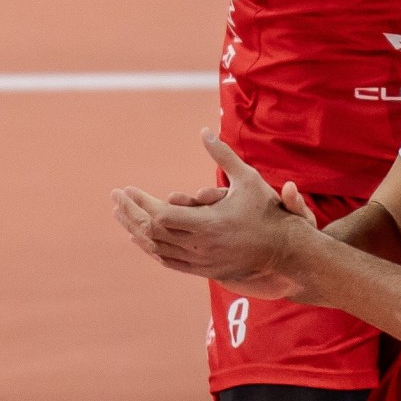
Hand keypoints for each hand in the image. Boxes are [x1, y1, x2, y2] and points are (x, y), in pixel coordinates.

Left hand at [114, 130, 317, 298]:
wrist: (285, 252)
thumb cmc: (268, 212)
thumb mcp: (248, 178)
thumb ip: (223, 155)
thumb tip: (205, 131)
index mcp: (207, 225)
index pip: (160, 215)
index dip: (140, 203)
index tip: (126, 189)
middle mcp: (200, 247)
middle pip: (152, 232)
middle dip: (130, 214)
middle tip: (115, 198)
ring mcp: (200, 261)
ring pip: (157, 249)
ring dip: (136, 231)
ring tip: (121, 215)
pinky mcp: (204, 270)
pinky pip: (168, 261)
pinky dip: (151, 248)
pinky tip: (140, 238)